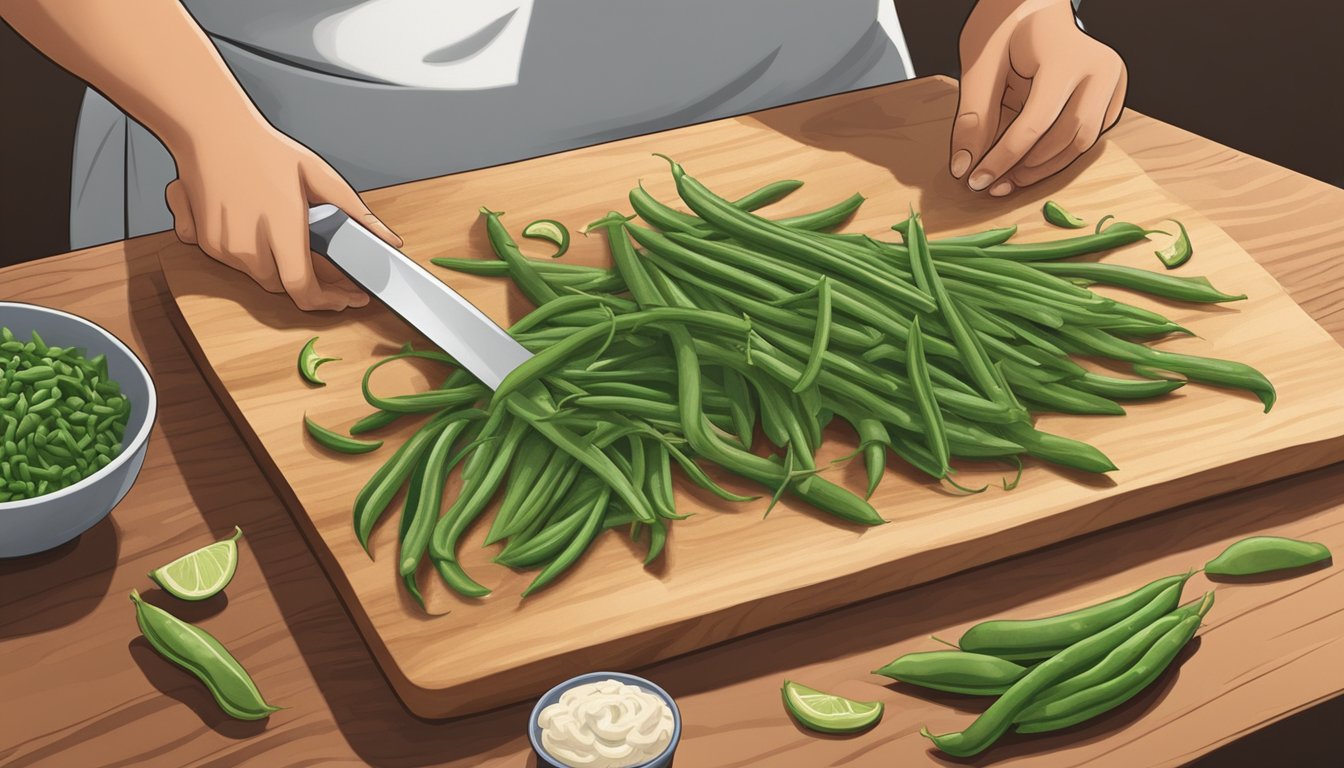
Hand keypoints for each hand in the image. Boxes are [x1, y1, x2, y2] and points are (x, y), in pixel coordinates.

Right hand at [164, 117, 401, 310]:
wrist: (210, 129)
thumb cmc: (264, 150)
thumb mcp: (319, 176)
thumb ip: (356, 214)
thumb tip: (389, 241)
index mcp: (282, 228)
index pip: (302, 289)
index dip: (328, 302)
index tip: (346, 298)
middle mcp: (249, 244)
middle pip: (283, 285)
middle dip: (305, 278)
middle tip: (323, 261)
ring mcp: (223, 245)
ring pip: (259, 274)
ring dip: (276, 265)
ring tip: (286, 235)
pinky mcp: (205, 242)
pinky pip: (235, 261)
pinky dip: (251, 253)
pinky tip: (258, 226)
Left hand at [950, 0, 1126, 195]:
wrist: (1036, 9)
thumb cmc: (1006, 31)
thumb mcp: (981, 64)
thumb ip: (974, 114)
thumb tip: (964, 167)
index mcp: (1068, 55)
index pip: (1036, 121)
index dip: (1004, 157)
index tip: (976, 180)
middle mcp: (1101, 68)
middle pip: (1069, 137)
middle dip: (1028, 168)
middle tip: (992, 185)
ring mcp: (1114, 82)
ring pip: (1083, 144)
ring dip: (1044, 168)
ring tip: (1007, 179)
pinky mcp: (1113, 97)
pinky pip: (1086, 138)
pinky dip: (1057, 156)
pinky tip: (1026, 164)